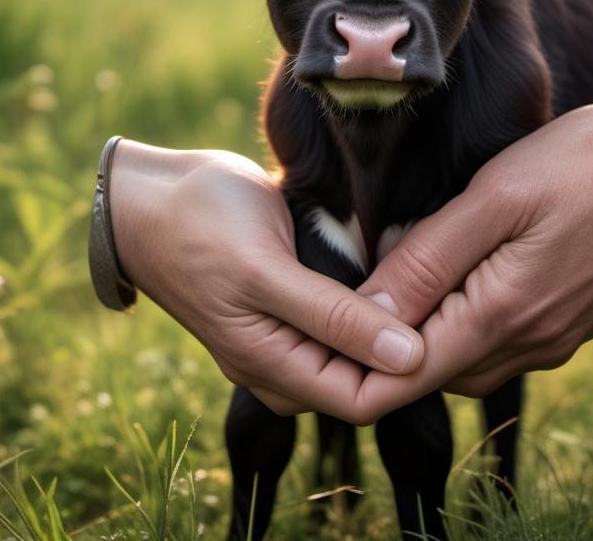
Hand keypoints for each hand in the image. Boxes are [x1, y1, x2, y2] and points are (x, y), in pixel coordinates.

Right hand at [106, 142, 423, 419]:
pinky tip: (396, 241)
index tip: (442, 308)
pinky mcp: (298, 294)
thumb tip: (408, 360)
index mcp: (276, 369)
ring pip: (364, 334)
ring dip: (395, 301)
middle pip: (371, 370)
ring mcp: (292, 328)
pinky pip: (350, 304)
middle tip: (436, 267)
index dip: (410, 366)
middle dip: (408, 328)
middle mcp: (288, 360)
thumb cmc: (198, 225)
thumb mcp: (264, 271)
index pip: (367, 399)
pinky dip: (375, 280)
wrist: (150, 193)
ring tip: (418, 248)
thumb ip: (333, 318)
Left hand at [350, 77, 592, 412]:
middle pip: (435, 369)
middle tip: (386, 252)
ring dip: (437, 316)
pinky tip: (475, 255)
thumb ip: (428, 262)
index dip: (356, 363)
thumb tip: (367, 315)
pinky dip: (474, 309)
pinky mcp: (577, 317)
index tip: (334, 314)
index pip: (405, 380)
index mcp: (504, 319)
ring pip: (471, 354)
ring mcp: (561, 334)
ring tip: (428, 243)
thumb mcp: (493, 199)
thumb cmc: (579, 166)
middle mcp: (534, 343)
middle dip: (394, 330)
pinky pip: (508, 336)